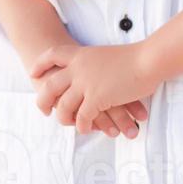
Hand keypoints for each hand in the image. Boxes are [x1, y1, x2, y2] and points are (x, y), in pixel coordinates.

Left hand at [31, 43, 159, 134]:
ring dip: (65, 119)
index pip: (53, 55)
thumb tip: (94, 74)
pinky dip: (82, 126)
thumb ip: (95, 63)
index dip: (41, 64)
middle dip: (43, 100)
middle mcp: (79, 68)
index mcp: (82, 54)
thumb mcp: (107, 55)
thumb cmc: (136, 57)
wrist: (148, 59)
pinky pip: (82, 118)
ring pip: (63, 106)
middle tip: (44, 110)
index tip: (34, 73)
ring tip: (69, 124)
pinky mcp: (96, 99)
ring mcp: (86, 84)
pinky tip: (87, 128)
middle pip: (50, 86)